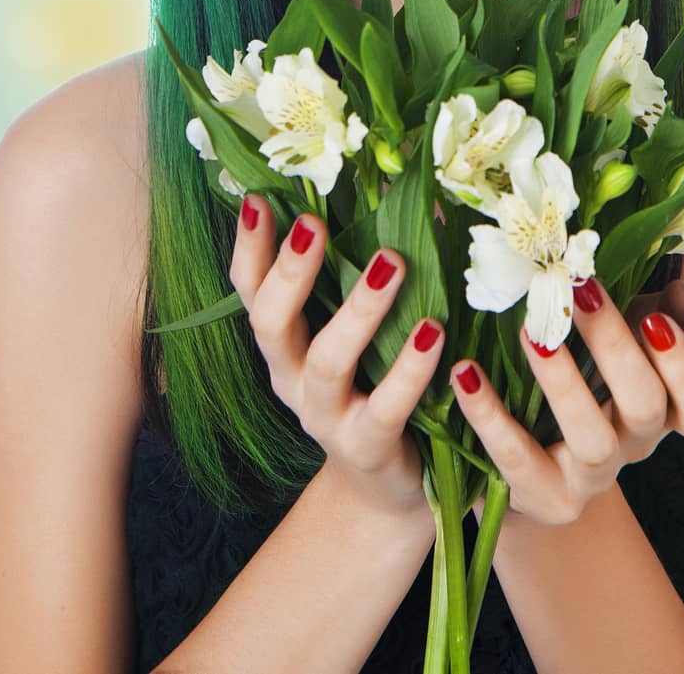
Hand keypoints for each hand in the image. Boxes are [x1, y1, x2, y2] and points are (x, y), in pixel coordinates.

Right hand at [229, 194, 446, 520]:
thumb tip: (406, 189)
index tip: (258, 199)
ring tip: (393, 262)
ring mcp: (327, 418)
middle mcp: (294, 380)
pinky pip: (386, 406)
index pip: (251, 293)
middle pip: (272, 324)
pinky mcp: (370, 447)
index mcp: (285, 347)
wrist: (385, 493)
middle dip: (290, 272)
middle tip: (314, 223)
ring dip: (358, 309)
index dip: (249, 249)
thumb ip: (367, 273)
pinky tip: (434, 332)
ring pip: (329, 362)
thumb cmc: (376, 386)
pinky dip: (410, 368)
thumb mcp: (362, 331)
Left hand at [451, 270, 683, 525]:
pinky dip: (490, 414)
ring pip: (591, 439)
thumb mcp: (627, 339)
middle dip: (616, 345)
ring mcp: (590, 480)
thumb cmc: (589, 375)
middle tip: (581, 290)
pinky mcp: (541, 498)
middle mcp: (635, 448)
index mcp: (666, 412)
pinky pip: (517, 459)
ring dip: (563, 381)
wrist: (532, 458)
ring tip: (531, 333)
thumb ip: (661, 312)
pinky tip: (465, 372)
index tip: (655, 317)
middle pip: (645, 407)